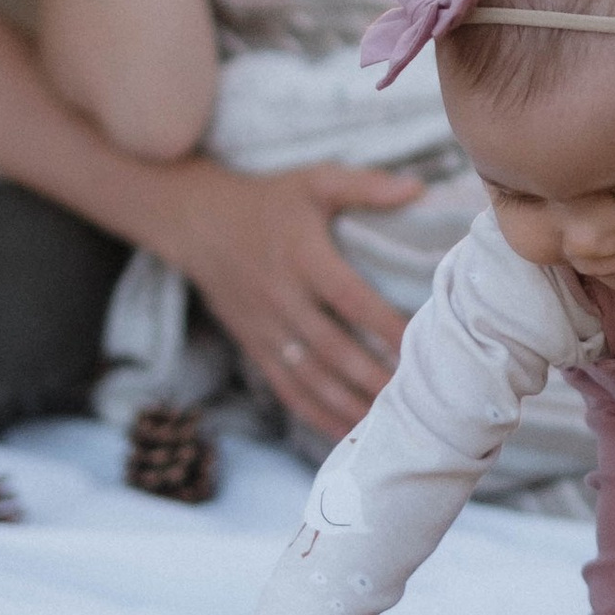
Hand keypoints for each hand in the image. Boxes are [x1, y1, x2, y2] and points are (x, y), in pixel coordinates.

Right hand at [153, 159, 420, 437]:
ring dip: (349, 405)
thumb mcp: (313, 181)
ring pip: (310, 377)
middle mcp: (282, 296)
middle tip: (414, 399)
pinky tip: (346, 433)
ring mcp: (265, 327)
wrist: (196, 222)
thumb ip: (364, 185)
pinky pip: (286, 389)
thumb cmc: (268, 201)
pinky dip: (316, 415)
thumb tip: (417, 189)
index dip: (383, 324)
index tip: (419, 345)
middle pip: (332, 348)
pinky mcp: (254, 347)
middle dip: (372, 377)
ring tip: (388, 424)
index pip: (348, 297)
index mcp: (302, 256)